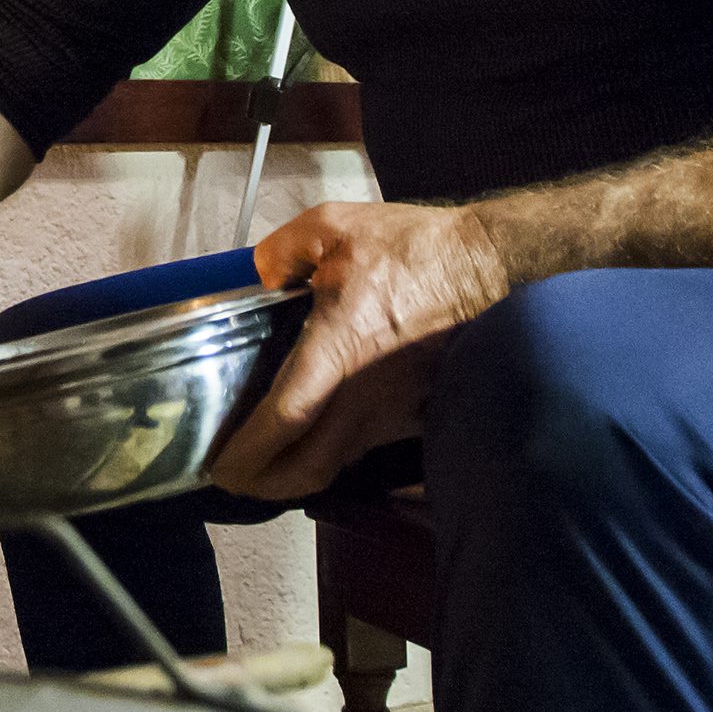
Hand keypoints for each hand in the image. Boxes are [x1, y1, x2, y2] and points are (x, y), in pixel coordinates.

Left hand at [208, 200, 510, 501]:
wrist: (493, 266)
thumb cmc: (419, 248)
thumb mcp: (334, 225)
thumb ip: (283, 249)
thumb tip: (261, 273)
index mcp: (338, 349)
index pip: (284, 420)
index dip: (247, 452)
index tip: (218, 464)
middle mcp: (366, 394)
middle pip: (308, 469)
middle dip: (264, 486)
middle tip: (234, 479)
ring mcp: (395, 410)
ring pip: (337, 463)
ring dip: (297, 475)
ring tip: (266, 464)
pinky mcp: (417, 413)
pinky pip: (366, 446)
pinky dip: (333, 454)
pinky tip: (316, 438)